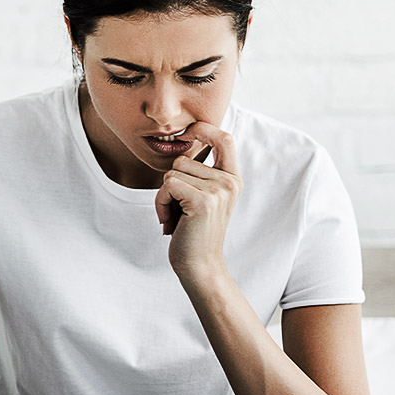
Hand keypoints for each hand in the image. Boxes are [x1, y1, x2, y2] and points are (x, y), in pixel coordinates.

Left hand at [153, 121, 241, 280]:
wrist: (200, 265)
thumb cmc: (194, 231)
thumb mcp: (203, 196)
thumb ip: (200, 172)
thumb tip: (185, 139)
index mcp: (232, 178)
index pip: (224, 137)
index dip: (204, 129)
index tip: (187, 133)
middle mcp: (229, 182)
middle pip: (183, 159)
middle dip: (171, 183)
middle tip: (179, 208)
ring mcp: (218, 190)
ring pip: (172, 173)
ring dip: (164, 195)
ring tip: (176, 215)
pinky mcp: (203, 201)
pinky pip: (168, 185)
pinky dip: (161, 203)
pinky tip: (170, 220)